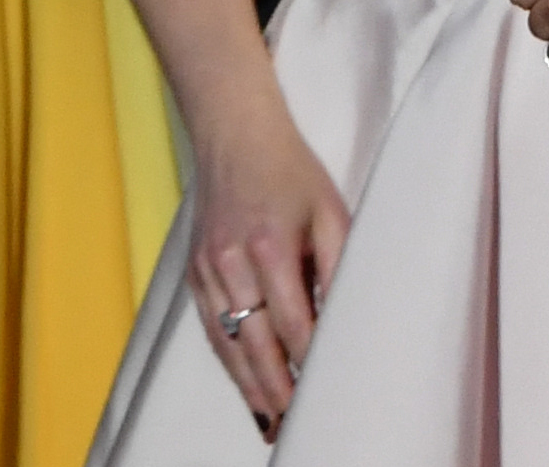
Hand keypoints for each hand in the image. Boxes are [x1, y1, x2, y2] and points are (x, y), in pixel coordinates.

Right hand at [190, 113, 350, 440]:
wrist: (235, 135)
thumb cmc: (292, 172)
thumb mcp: (329, 208)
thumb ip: (338, 262)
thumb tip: (342, 315)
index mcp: (271, 244)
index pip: (293, 320)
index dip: (308, 359)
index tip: (326, 387)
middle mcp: (232, 261)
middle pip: (255, 343)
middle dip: (277, 388)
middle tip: (297, 424)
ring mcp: (207, 269)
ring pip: (228, 344)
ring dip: (250, 386)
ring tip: (273, 419)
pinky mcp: (195, 272)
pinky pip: (211, 328)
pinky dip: (229, 360)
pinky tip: (245, 382)